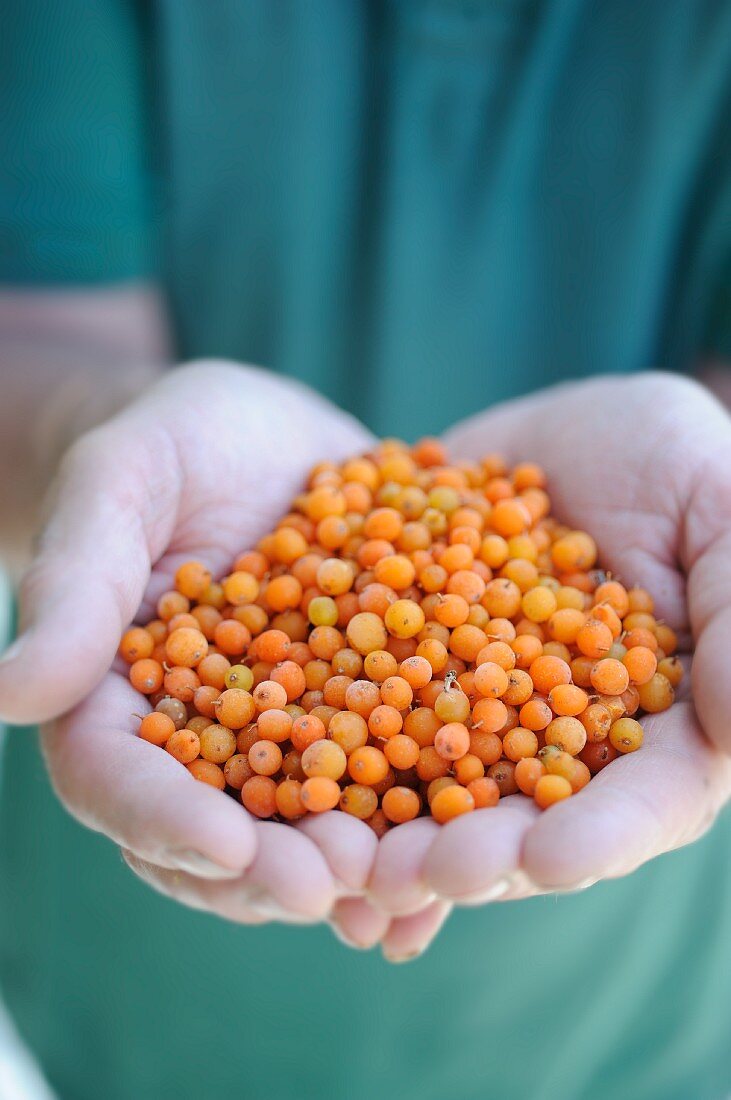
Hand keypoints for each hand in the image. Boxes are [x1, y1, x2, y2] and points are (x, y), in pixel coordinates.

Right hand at [0, 361, 379, 925]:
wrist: (261, 434)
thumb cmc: (169, 444)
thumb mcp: (120, 484)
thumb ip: (77, 581)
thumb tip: (9, 693)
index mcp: (117, 699)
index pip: (117, 777)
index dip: (166, 820)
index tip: (226, 847)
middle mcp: (200, 737)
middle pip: (215, 828)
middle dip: (271, 868)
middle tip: (331, 889)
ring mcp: (285, 732)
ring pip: (304, 822)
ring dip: (352, 866)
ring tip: (406, 888)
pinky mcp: (359, 710)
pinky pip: (388, 773)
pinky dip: (420, 817)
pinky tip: (472, 842)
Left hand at [362, 373, 730, 949]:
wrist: (553, 430)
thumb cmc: (663, 457)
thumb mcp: (716, 501)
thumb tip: (730, 722)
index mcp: (661, 725)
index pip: (649, 800)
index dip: (604, 834)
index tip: (551, 859)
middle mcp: (565, 744)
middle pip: (532, 823)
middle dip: (480, 856)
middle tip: (423, 871)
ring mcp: (479, 721)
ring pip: (441, 796)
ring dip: (394, 841)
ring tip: (345, 866)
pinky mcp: (408, 685)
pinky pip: (367, 736)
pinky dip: (333, 773)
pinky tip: (289, 808)